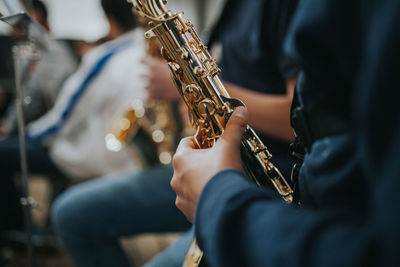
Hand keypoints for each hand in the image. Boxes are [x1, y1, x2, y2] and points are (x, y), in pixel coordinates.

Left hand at [141, 56, 180, 100]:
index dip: (143, 62)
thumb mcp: (172, 65)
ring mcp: (151, 86)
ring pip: (145, 87)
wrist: (187, 88)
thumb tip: (157, 64)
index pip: (142, 60)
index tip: (144, 63)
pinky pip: (148, 97)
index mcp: (154, 65)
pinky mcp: (153, 96)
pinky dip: (152, 96)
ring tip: (160, 88)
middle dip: (146, 77)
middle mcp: (150, 75)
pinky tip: (159, 94)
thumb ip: (161, 65)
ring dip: (150, 87)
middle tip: (154, 78)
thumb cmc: (181, 75)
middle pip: (141, 75)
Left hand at [170, 107, 247, 221]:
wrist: (226, 207)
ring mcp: (181, 197)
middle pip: (188, 164)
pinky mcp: (188, 212)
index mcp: (181, 159)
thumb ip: (234, 128)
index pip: (187, 142)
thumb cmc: (222, 174)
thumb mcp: (229, 146)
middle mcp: (176, 178)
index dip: (201, 140)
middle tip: (219, 161)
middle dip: (202, 161)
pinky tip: (216, 196)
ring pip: (190, 184)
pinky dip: (203, 199)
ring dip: (201, 181)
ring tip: (218, 181)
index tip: (213, 143)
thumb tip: (241, 110)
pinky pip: (193, 202)